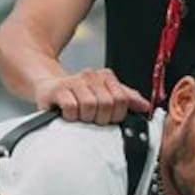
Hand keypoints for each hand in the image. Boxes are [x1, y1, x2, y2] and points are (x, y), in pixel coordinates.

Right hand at [34, 68, 150, 123]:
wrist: (48, 87)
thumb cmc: (78, 95)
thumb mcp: (104, 94)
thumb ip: (127, 99)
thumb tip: (145, 106)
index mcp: (106, 76)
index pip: (122, 99)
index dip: (117, 114)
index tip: (109, 118)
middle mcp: (91, 76)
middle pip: (107, 104)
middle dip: (101, 118)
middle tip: (92, 118)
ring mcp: (74, 81)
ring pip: (90, 105)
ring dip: (85, 117)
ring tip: (80, 116)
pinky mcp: (58, 90)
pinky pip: (71, 107)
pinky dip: (71, 116)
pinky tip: (68, 114)